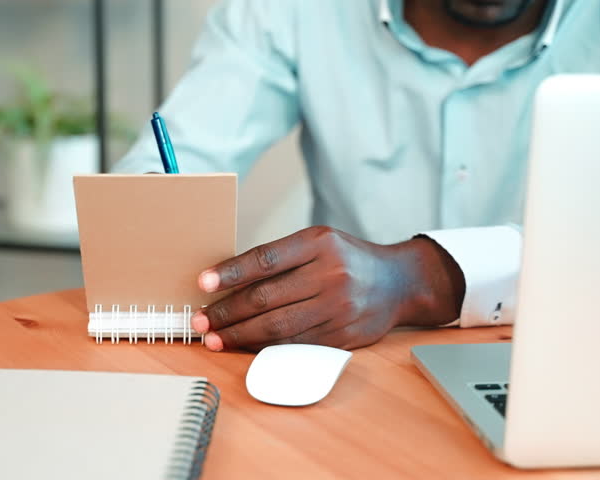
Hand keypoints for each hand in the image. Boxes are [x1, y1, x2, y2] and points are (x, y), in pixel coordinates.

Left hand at [190, 226, 464, 351]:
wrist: (398, 283)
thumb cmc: (347, 259)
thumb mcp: (319, 242)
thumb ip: (282, 257)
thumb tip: (228, 279)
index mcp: (319, 244)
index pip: (265, 259)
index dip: (230, 272)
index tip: (202, 283)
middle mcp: (330, 275)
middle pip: (266, 298)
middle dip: (227, 312)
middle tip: (200, 320)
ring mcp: (338, 309)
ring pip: (278, 328)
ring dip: (240, 335)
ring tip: (214, 338)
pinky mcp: (343, 336)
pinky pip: (295, 346)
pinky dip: (265, 348)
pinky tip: (245, 346)